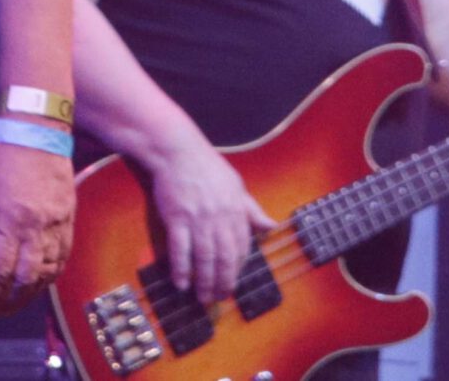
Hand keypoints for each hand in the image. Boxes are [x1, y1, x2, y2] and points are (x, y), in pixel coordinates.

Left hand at [0, 135, 75, 317]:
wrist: (34, 131)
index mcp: (7, 221)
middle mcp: (35, 228)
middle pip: (24, 280)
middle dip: (7, 302)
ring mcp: (56, 225)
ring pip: (46, 273)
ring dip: (29, 294)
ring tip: (12, 303)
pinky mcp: (68, 219)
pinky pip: (62, 258)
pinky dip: (50, 276)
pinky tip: (37, 283)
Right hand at [144, 133, 275, 304]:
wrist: (177, 150)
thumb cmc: (207, 166)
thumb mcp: (236, 185)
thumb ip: (251, 210)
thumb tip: (271, 227)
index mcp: (236, 211)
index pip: (242, 248)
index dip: (237, 269)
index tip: (232, 283)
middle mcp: (220, 217)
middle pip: (224, 258)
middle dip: (222, 282)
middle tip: (218, 298)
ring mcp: (198, 218)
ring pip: (204, 257)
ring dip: (203, 281)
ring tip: (202, 297)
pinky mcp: (177, 217)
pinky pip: (180, 248)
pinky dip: (181, 268)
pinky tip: (181, 282)